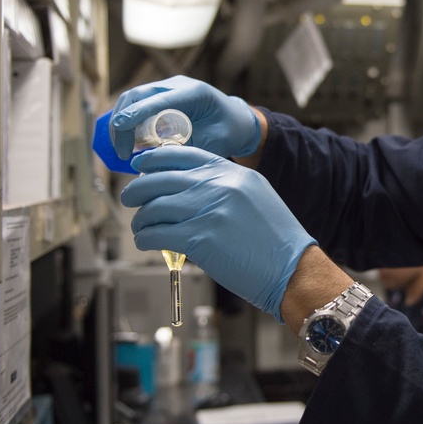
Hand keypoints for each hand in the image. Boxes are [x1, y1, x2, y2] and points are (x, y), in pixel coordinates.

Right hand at [110, 75, 260, 160]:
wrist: (238, 120)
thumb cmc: (229, 132)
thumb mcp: (214, 144)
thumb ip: (186, 150)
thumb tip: (153, 164)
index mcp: (194, 93)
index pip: (158, 100)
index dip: (136, 113)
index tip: (118, 127)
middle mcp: (177, 85)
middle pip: (137, 96)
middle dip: (122, 123)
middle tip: (122, 152)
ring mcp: (167, 88)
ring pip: (132, 99)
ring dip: (120, 123)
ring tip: (122, 151)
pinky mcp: (160, 96)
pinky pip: (136, 105)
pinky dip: (127, 122)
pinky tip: (126, 143)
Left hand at [120, 145, 316, 321]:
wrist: (292, 268)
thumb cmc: (275, 240)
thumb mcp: (254, 196)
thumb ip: (222, 187)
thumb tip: (185, 190)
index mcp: (232, 173)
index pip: (183, 155)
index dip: (155, 159)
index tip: (141, 165)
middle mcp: (218, 186)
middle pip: (161, 180)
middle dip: (137, 190)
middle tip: (130, 198)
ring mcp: (207, 211)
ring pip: (154, 208)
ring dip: (140, 219)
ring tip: (140, 227)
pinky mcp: (199, 239)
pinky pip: (157, 234)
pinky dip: (145, 239)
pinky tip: (146, 242)